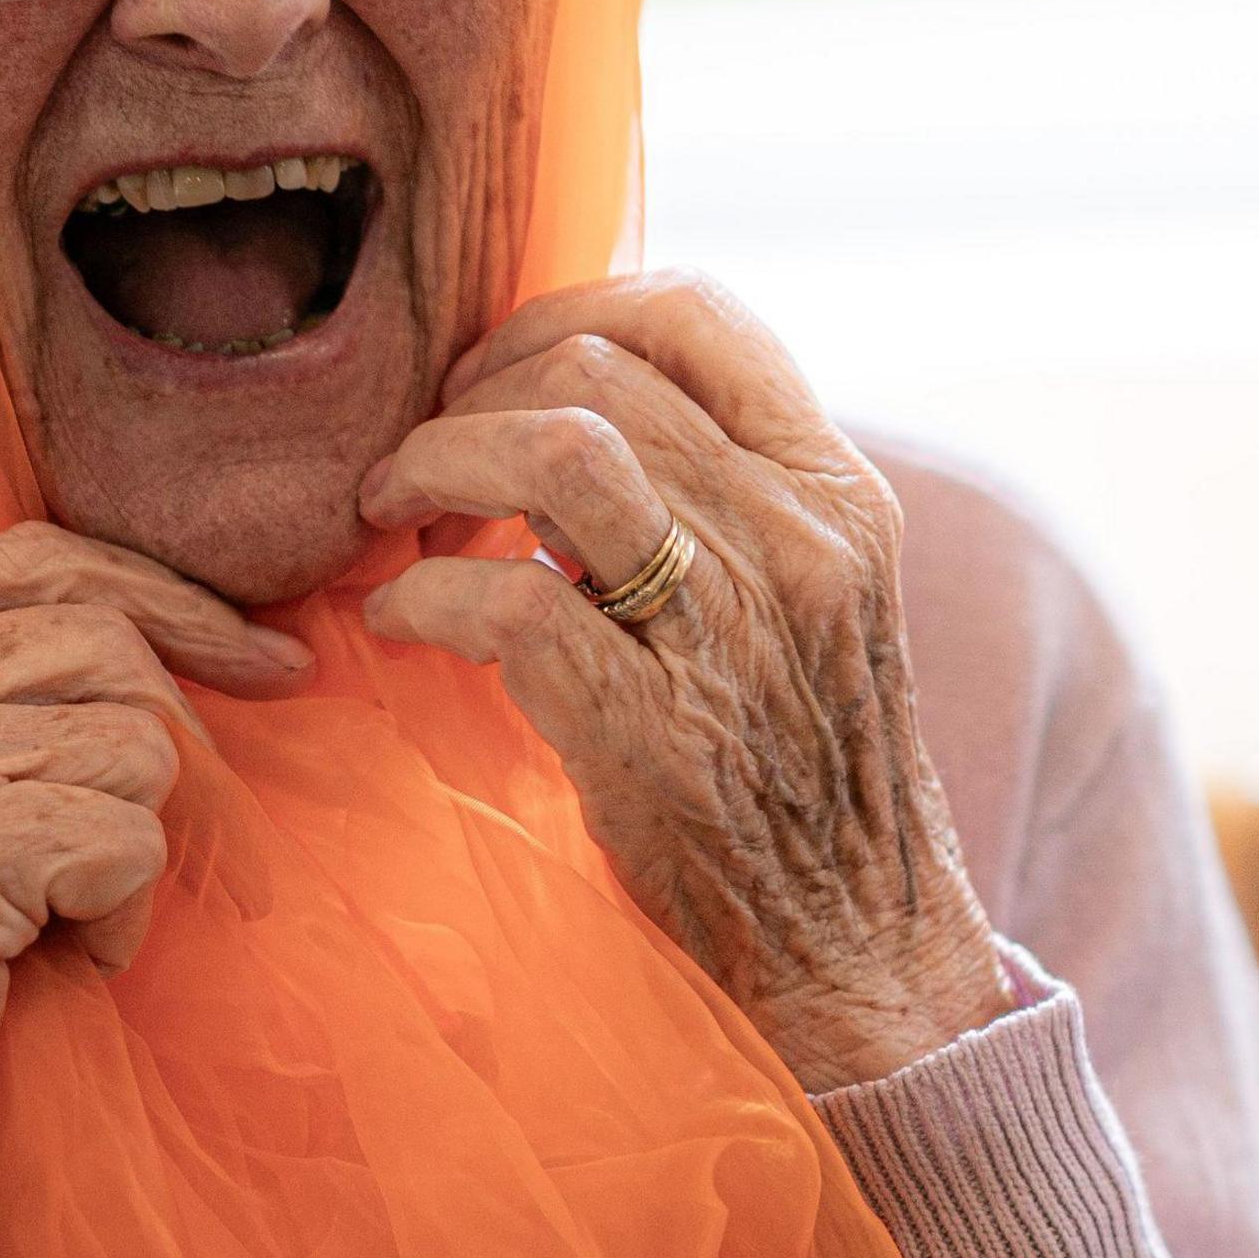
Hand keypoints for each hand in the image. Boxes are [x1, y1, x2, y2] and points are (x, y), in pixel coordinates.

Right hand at [0, 522, 313, 1219]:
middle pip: (100, 641)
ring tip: (66, 928)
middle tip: (220, 841)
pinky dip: (124, 921)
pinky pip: (130, 839)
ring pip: (134, 739)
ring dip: (140, 850)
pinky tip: (58, 968)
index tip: (255, 654)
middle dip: (188, 738)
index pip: (27, 560)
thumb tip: (171, 630)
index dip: (161, 594)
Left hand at [360, 272, 1014, 1090]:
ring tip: (393, 514)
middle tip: (419, 464)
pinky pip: (510, 599)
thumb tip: (572, 402)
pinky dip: (425, 595)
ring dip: (436, 464)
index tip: (492, 369)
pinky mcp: (655, 733)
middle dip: (468, 396)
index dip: (561, 312)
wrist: (865, 946)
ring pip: (554, 452)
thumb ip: (730, 492)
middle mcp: (796, 540)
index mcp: (837, 490)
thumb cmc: (810, 766)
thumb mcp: (814, 594)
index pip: (695, 312)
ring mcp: (728, 633)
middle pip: (593, 371)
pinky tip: (403, 618)